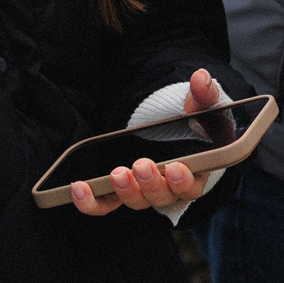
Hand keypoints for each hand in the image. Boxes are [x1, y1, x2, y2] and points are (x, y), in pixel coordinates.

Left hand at [69, 69, 220, 216]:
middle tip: (141, 165)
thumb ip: (204, 94)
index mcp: (195, 173)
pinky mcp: (121, 191)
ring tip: (116, 173)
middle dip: (151, 183)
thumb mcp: (202, 105)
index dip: (183, 181)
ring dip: (126, 191)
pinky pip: (106, 204)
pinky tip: (79, 188)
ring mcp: (144, 192)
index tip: (175, 168)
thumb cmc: (195, 120)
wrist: (174, 128)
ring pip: (136, 201)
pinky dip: (91, 203)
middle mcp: (169, 189)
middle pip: (162, 197)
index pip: (191, 187)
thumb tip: (201, 78)